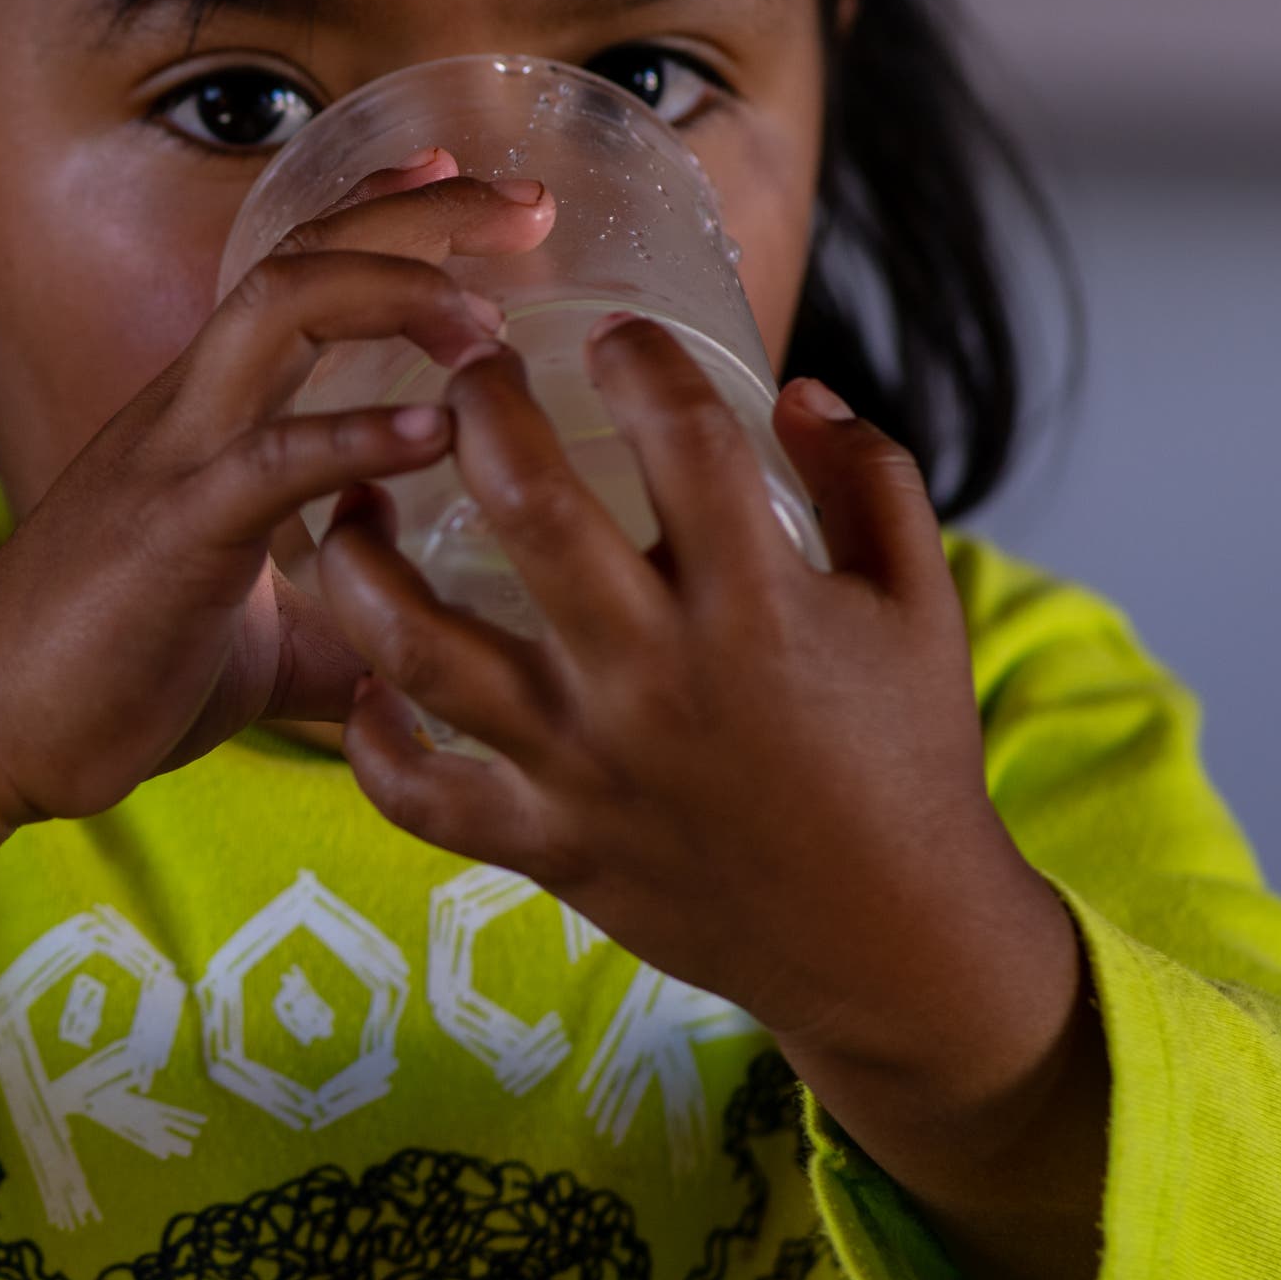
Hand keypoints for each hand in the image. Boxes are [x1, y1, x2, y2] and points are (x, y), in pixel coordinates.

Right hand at [0, 154, 548, 989]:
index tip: (471, 181)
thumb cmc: (106, 678)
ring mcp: (174, 457)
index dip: (383, 213)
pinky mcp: (171, 531)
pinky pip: (272, 458)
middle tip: (528, 201)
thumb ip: (348, 626)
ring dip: (394, 289)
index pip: (297, 273)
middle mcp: (188, 407)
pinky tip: (440, 433)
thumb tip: (439, 664)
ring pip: (279, 309)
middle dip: (419, 214)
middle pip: (301, 255)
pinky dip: (361, 435)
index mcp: (205, 416)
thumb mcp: (264, 642)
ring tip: (490, 318)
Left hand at [305, 322, 1108, 1279]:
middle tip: (471, 376)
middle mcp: (655, 676)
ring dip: (365, 560)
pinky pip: (417, 793)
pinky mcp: (546, 844)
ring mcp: (585, 765)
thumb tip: (794, 385)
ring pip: (422, 645)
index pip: (682, 435)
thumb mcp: (924, 604)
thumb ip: (869, 478)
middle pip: (527, 506)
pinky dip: (372, 739)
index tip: (611, 336)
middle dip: (482, 409)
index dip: (639, 357)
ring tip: (355, 501)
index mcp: (760, 605)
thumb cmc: (907, 758)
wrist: (895, 944)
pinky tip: (369, 682)